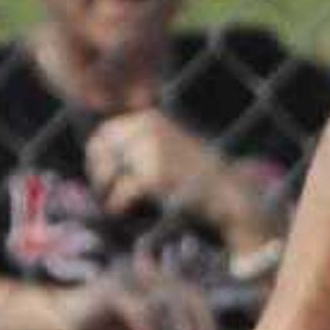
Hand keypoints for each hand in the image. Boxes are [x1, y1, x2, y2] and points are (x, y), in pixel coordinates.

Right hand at [54, 265, 227, 329]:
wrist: (53, 318)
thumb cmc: (103, 328)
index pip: (197, 299)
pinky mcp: (112, 289)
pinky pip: (143, 315)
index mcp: (161, 278)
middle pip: (189, 301)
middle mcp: (150, 273)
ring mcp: (131, 277)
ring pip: (168, 310)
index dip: (209, 329)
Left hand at [82, 108, 231, 223]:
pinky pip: (120, 192)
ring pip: (107, 171)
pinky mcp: (152, 177)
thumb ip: (140, 144)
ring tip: (115, 203)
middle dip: (98, 172)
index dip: (97, 156)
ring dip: (106, 190)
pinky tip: (124, 211)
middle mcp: (148, 129)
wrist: (231, 195)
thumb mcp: (171, 146)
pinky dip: (118, 205)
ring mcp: (150, 152)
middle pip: (99, 150)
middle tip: (105, 192)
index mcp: (150, 118)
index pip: (104, 133)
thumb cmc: (200, 178)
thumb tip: (99, 157)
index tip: (105, 176)